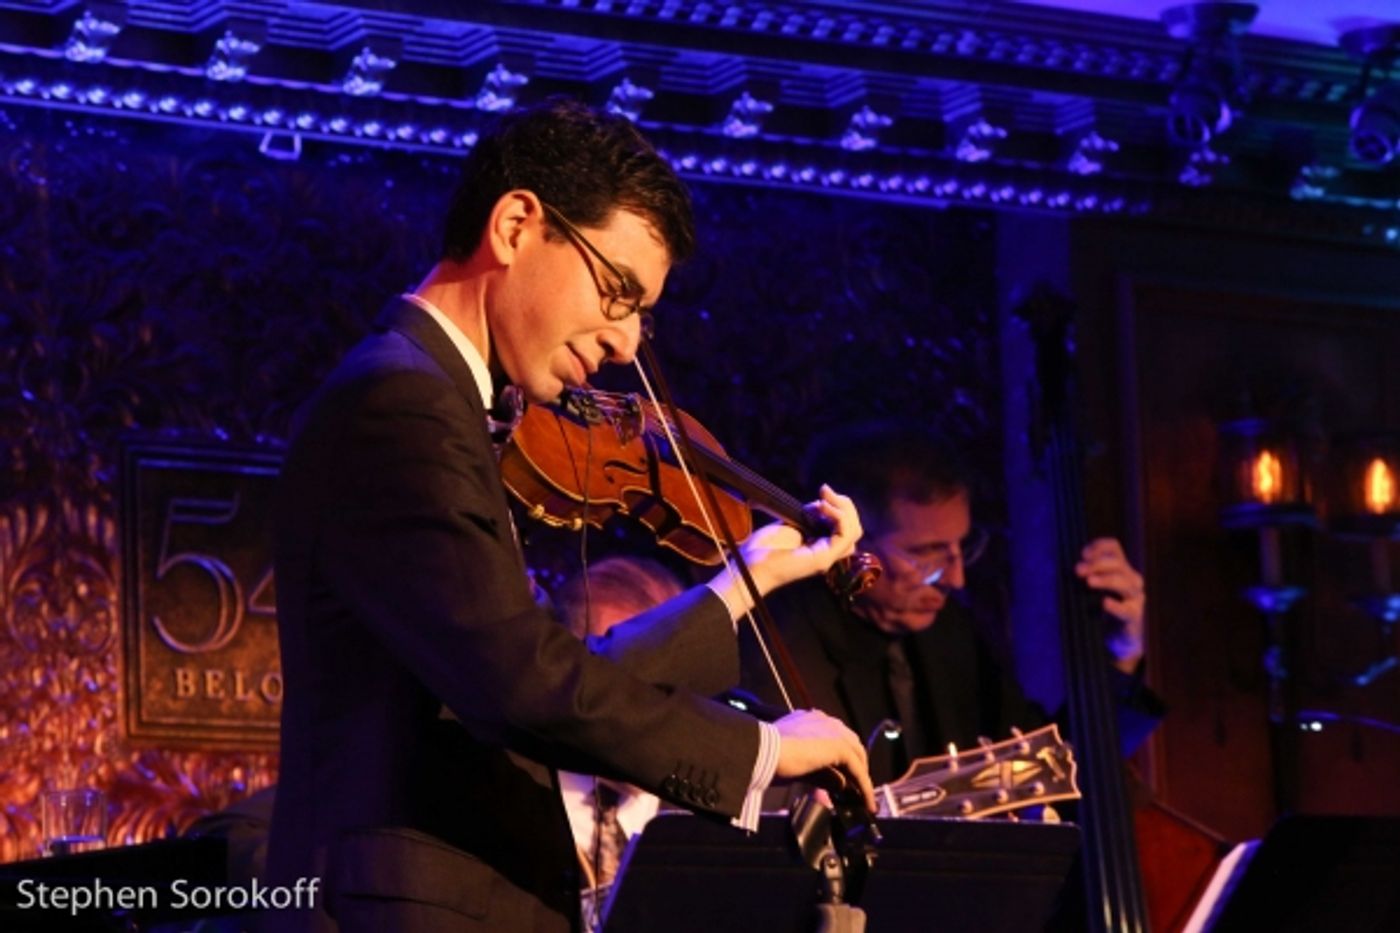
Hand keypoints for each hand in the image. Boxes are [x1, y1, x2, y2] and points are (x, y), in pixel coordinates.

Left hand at [709, 485, 861, 615]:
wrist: (752, 564)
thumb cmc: (765, 546)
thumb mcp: (791, 522)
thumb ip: (810, 515)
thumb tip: (822, 504)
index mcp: (822, 545)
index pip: (846, 525)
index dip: (838, 506)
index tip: (822, 492)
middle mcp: (828, 553)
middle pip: (854, 527)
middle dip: (844, 504)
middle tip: (825, 491)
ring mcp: (828, 557)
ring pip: (854, 531)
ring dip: (842, 509)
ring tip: (824, 500)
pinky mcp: (824, 559)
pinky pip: (846, 535)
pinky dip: (839, 517)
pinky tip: (823, 508)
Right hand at [772, 708, 876, 813]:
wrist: (762, 753)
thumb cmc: (768, 758)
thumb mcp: (799, 766)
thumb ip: (820, 773)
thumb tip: (840, 784)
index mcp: (810, 720)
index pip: (835, 737)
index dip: (843, 757)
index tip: (844, 775)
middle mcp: (823, 721)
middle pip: (851, 743)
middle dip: (857, 765)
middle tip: (856, 787)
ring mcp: (832, 731)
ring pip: (857, 756)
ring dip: (862, 778)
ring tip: (864, 798)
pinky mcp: (839, 746)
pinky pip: (858, 769)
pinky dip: (864, 787)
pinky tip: (865, 801)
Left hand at [1076, 537, 1145, 673]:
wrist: (1119, 638)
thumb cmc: (1101, 608)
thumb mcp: (1092, 588)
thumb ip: (1084, 575)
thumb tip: (1069, 567)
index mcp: (1121, 568)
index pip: (1114, 548)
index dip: (1099, 546)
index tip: (1082, 554)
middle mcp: (1131, 579)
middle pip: (1118, 564)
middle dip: (1097, 564)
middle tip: (1078, 570)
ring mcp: (1135, 598)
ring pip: (1124, 583)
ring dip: (1106, 580)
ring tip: (1089, 582)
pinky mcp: (1134, 617)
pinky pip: (1126, 610)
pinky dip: (1115, 606)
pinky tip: (1104, 603)